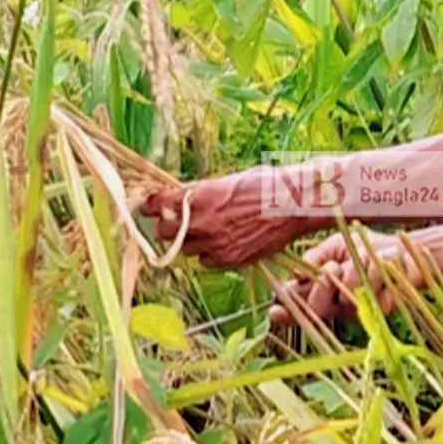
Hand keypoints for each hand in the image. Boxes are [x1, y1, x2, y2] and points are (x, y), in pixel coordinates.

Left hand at [141, 167, 305, 268]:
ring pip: (184, 249)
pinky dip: (210, 254)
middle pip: (163, 232)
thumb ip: (202, 193)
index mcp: (196, 196)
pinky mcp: (227, 260)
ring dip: (191, 242)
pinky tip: (225, 243)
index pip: (157, 205)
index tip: (150, 207)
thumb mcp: (227, 181)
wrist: (292, 206)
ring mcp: (212, 243)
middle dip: (167, 227)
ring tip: (209, 232)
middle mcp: (199, 221)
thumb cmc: (265, 185)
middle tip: (177, 223)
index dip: (151, 207)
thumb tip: (184, 200)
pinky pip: (206, 261)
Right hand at [269, 228, 425, 325]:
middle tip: (333, 268)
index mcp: (321, 291)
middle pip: (317, 309)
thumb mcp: (335, 245)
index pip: (297, 308)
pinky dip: (376, 272)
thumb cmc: (364, 246)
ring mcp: (358, 310)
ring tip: (367, 256)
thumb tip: (296, 274)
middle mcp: (336, 306)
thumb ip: (315, 258)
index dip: (286, 313)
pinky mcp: (381, 310)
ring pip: (347, 298)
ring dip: (357, 271)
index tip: (276, 311)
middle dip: (322, 288)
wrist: (400, 247)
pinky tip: (382, 263)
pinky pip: (372, 296)